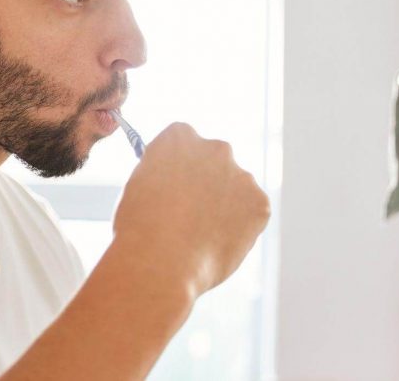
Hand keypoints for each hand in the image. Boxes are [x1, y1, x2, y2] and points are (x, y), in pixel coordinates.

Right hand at [112, 122, 270, 296]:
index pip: (183, 140)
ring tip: (202, 236)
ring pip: (236, 188)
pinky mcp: (260, 203)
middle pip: (215, 159)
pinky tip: (217, 243)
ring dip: (226, 204)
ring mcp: (241, 175)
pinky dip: (240, 227)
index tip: (174, 184)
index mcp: (179, 137)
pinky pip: (252, 214)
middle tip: (191, 213)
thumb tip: (174, 183)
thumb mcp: (140, 185)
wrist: (161, 261)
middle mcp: (215, 147)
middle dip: (207, 181)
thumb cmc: (139, 228)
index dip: (178, 165)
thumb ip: (162, 174)